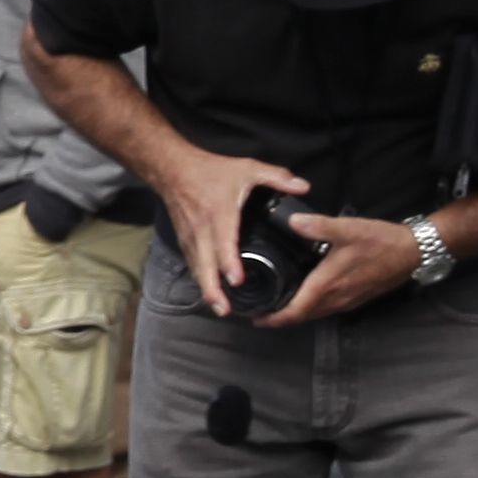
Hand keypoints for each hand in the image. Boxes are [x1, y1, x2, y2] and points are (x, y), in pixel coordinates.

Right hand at [149, 147, 306, 303]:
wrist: (173, 169)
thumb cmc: (210, 170)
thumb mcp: (247, 168)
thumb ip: (277, 177)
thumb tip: (304, 188)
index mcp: (220, 214)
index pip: (223, 243)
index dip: (229, 263)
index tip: (237, 281)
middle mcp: (203, 230)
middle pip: (204, 265)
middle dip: (213, 289)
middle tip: (224, 309)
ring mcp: (191, 237)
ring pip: (197, 268)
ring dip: (206, 289)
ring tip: (220, 308)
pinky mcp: (185, 239)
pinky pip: (193, 263)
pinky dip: (201, 279)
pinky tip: (210, 291)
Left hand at [270, 204, 416, 326]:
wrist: (415, 251)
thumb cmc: (382, 241)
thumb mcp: (348, 229)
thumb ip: (318, 226)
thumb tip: (292, 221)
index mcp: (328, 285)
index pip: (295, 311)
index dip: (274, 318)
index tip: (255, 319)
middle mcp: (337, 298)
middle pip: (303, 316)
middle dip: (280, 318)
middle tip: (260, 313)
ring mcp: (349, 300)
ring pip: (316, 314)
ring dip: (297, 314)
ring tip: (278, 306)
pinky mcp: (358, 297)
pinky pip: (329, 308)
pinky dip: (313, 308)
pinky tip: (307, 296)